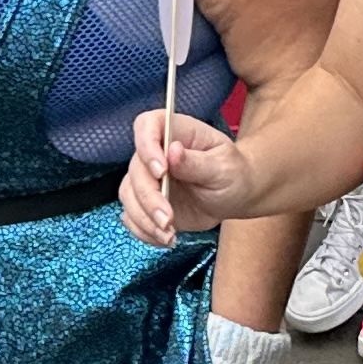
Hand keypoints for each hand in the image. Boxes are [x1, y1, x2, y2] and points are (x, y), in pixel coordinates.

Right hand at [125, 107, 254, 243]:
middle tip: (168, 220)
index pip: (147, 125)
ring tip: (170, 234)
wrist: (234, 196)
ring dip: (145, 219)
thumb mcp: (223, 166)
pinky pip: (132, 217)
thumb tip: (173, 152)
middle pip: (136, 169)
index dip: (146, 146)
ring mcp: (149, 178)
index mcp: (176, 132)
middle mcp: (156, 153)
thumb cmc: (232, 173)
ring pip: (128, 195)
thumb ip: (197, 162)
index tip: (161, 171)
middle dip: (149, 198)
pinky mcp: (146, 203)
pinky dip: (144, 231)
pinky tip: (166, 238)